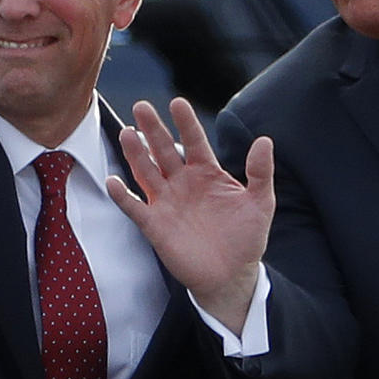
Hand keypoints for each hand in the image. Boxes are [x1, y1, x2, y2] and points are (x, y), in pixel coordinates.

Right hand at [107, 99, 272, 333]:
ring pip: (146, 172)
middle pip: (164, 150)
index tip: (177, 103)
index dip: (186, 123)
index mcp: (207, 173)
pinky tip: (114, 181)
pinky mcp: (155, 225)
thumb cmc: (246, 238)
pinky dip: (123, 196)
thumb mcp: (260, 203)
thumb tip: (264, 140)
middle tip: (141, 106)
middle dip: (153, 129)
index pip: (195, 141)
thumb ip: (261, 172)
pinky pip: (135, 207)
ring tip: (127, 133)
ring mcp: (167, 202)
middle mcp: (183, 182)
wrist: (232, 275)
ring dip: (136, 154)